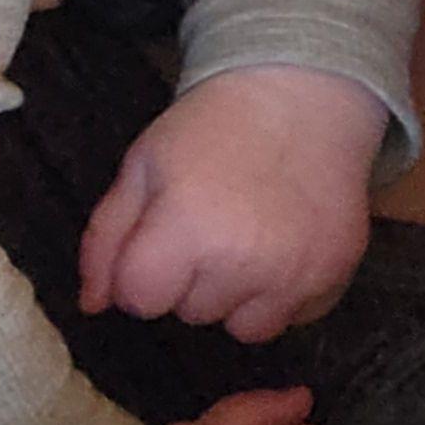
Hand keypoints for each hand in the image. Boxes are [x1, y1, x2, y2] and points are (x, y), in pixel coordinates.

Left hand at [76, 66, 386, 343]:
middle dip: (192, 278)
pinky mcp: (333, 278)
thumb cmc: (212, 128)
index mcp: (186, 229)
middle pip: (192, 314)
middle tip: (213, 222)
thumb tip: (91, 305)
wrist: (304, 97)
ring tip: (249, 237)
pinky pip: (294, 318)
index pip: (139, 300)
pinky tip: (284, 244)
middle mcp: (243, 262)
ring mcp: (295, 275)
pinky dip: (285, 293)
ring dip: (238, 294)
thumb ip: (106, 239)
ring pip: (244, 327)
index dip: (143, 270)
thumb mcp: (143, 165)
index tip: (164, 236)